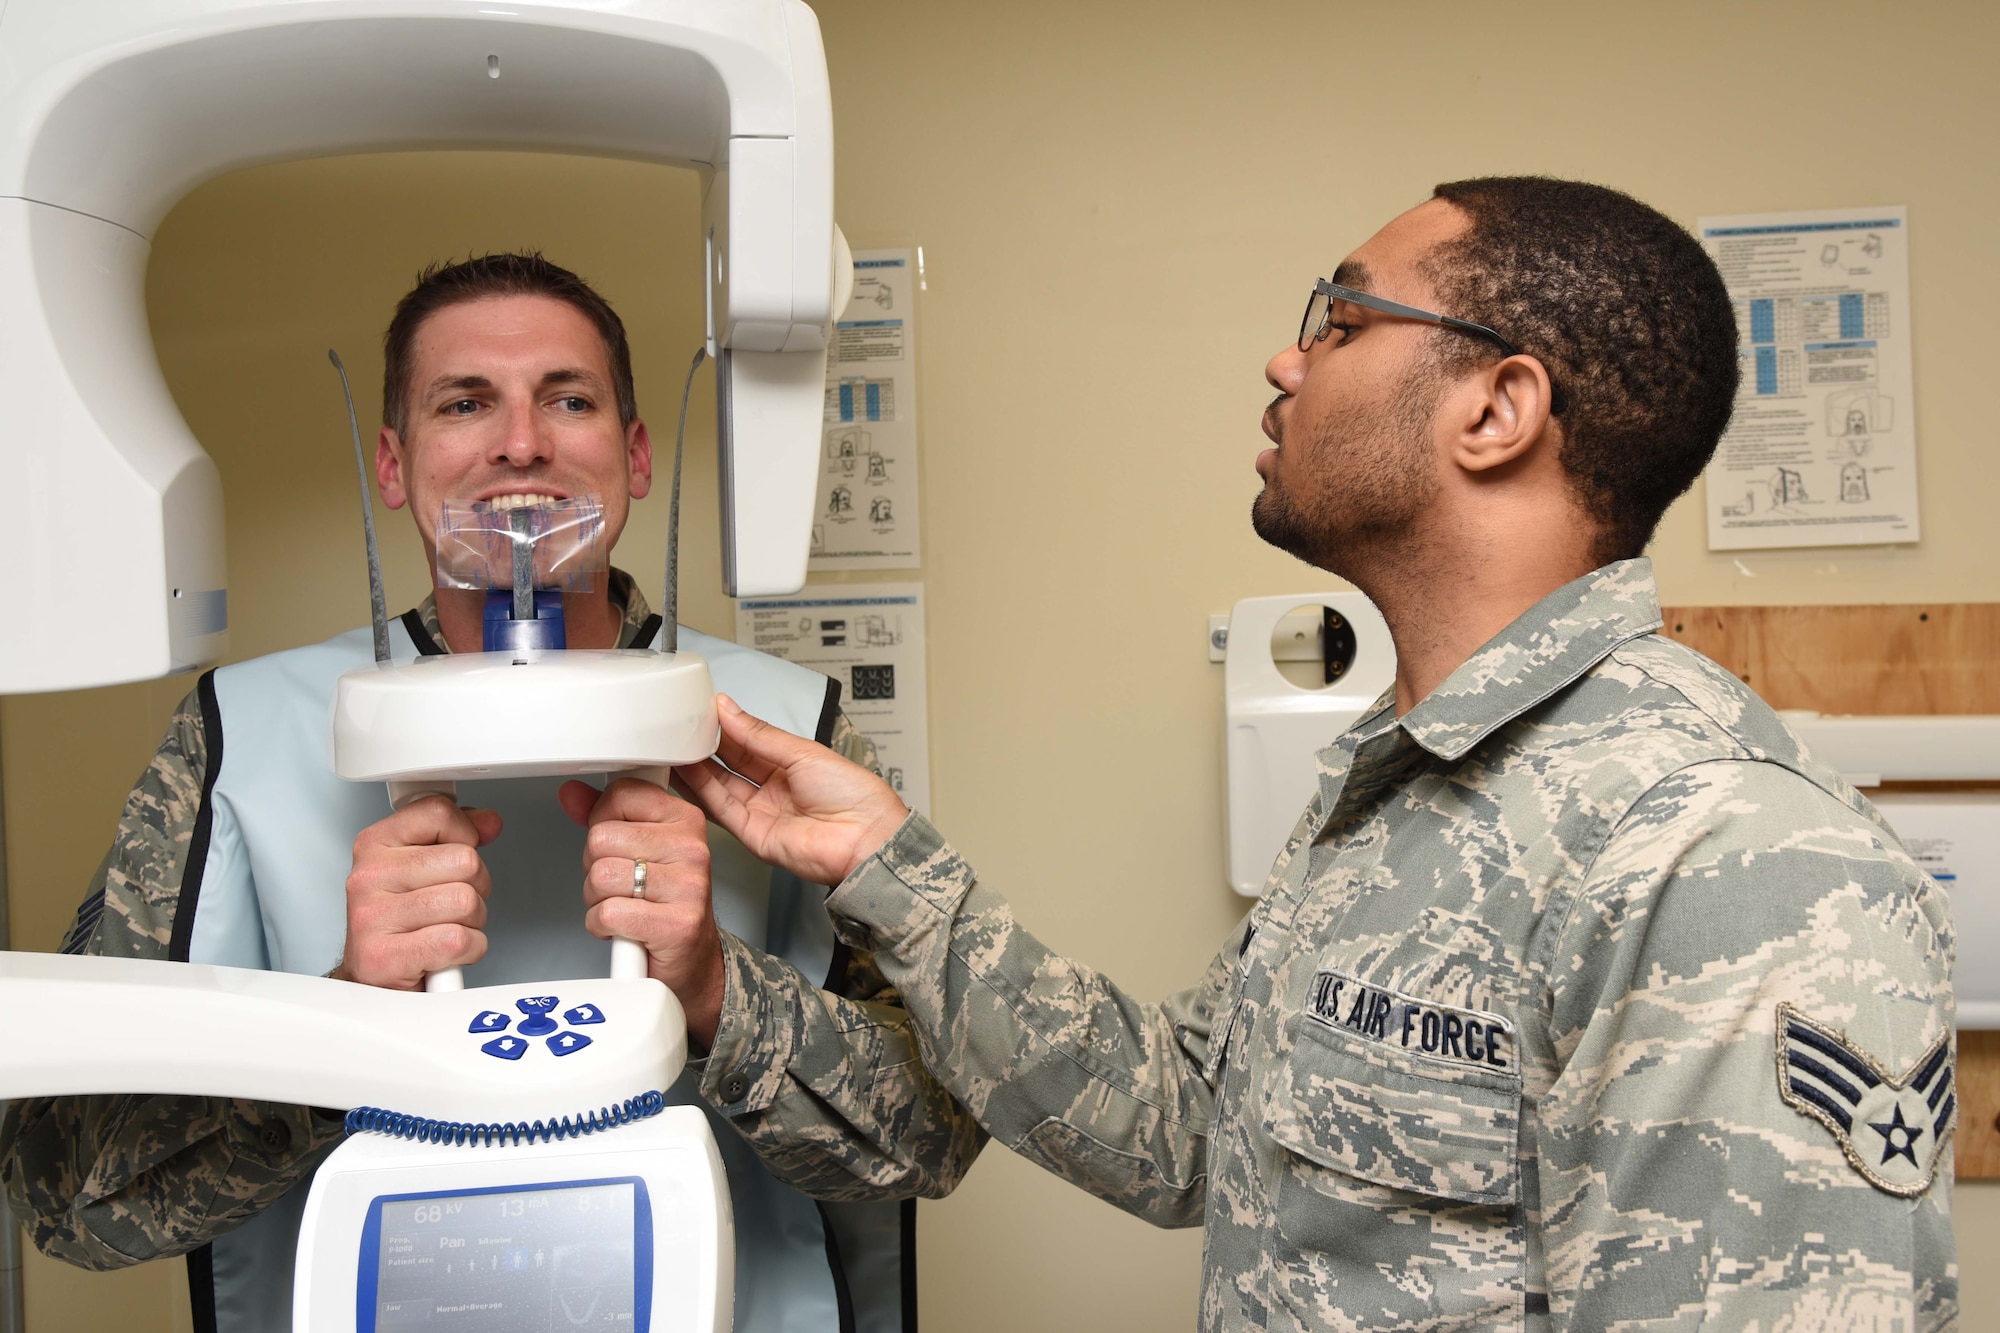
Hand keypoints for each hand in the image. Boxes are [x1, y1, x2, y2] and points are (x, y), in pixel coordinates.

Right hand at [334, 796, 500, 989]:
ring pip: (466, 901)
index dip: (466, 834)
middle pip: (465, 861)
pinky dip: (469, 949)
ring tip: (447, 928)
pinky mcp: (385, 956)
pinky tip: (448, 952)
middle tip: (453, 906)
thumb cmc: (401, 923)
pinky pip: (459, 940)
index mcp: (374, 844)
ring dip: (472, 922)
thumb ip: (458, 836)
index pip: (438, 812)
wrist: (374, 980)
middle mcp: (367, 876)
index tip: (458, 856)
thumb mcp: (422, 868)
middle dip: (476, 887)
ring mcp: (372, 916)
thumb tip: (489, 822)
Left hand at [559, 776, 725, 1048]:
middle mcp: (692, 848)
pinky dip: (602, 926)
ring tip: (623, 906)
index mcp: (685, 819)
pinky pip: (607, 913)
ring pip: (600, 876)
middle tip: (621, 885)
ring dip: (598, 899)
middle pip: (601, 838)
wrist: (692, 961)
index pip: (622, 795)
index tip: (618, 845)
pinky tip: (623, 927)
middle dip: (596, 866)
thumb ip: (604, 817)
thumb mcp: (638, 850)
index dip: (603, 822)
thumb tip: (572, 793)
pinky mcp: (677, 924)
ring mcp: (688, 886)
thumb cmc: (664, 904)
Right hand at [673, 695, 908, 888]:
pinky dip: (701, 790)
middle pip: (730, 764)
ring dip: (696, 767)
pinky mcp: (752, 836)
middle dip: (704, 745)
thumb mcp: (803, 752)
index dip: (725, 727)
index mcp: (791, 765)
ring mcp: (762, 812)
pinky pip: (721, 810)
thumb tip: (727, 708)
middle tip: (679, 725)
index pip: (748, 743)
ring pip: (719, 786)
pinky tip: (685, 770)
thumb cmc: (853, 794)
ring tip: (672, 743)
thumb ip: (760, 734)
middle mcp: (773, 789)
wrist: (866, 838)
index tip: (700, 709)